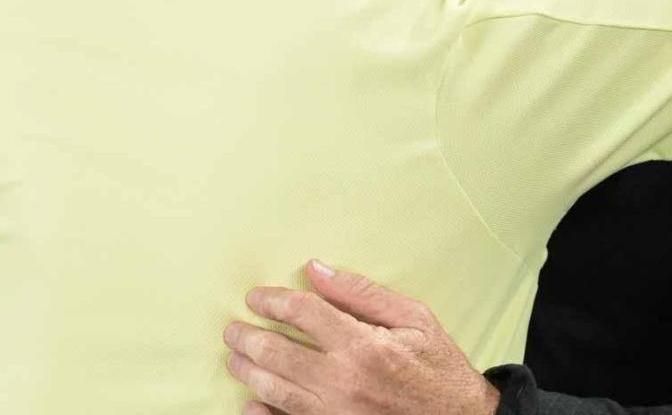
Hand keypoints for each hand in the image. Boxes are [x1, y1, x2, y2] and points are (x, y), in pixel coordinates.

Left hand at [223, 260, 500, 414]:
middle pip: (278, 354)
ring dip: (248, 372)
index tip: (256, 297)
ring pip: (276, 391)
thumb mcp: (413, 319)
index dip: (273, 301)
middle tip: (233, 329)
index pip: (302, 313)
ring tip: (235, 358)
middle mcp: (343, 381)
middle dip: (248, 337)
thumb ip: (362, 293)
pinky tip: (249, 404)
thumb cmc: (438, 368)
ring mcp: (336, 414)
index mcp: (362, 346)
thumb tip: (316, 270)